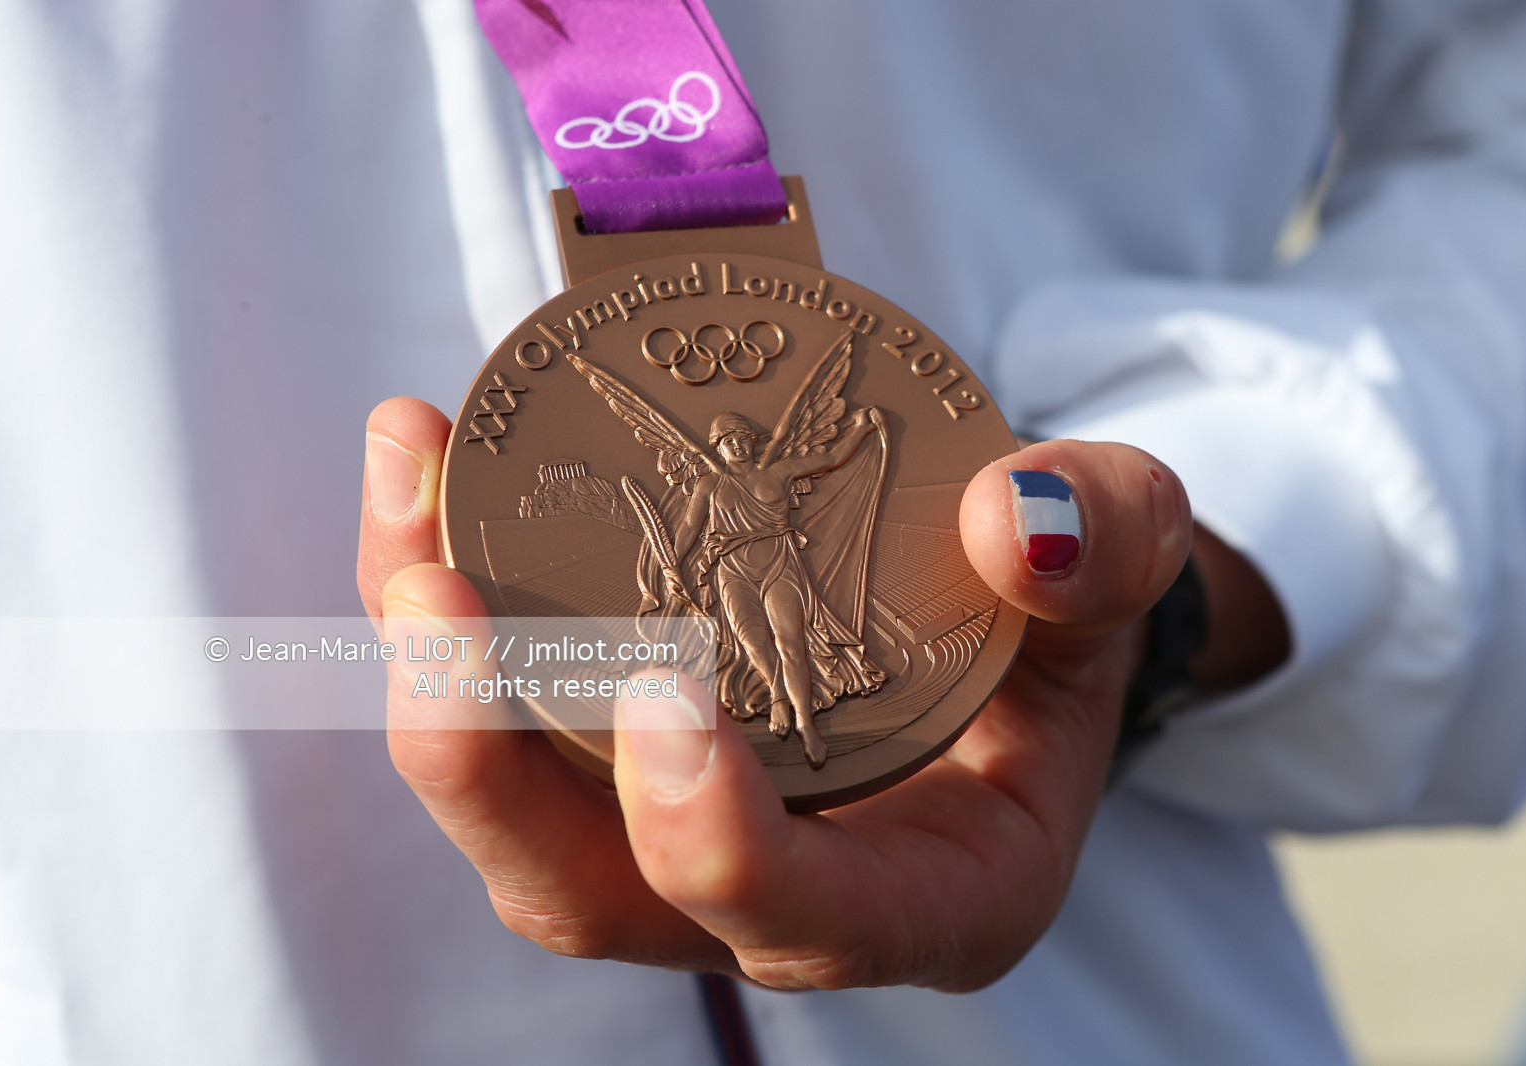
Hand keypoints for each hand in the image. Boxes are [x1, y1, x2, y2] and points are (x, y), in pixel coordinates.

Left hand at [361, 398, 1191, 990]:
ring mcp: (663, 832)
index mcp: (921, 893)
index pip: (804, 918)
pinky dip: (439, 589)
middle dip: (486, 760)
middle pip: (585, 888)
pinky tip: (418, 455)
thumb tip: (1014, 520)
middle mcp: (765, 893)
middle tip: (433, 597)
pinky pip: (491, 698)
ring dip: (430, 660)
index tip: (668, 690)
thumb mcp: (1119, 569)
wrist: (978, 613)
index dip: (720, 837)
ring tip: (405, 483)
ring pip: (505, 799)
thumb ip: (1109, 545)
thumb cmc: (1053, 620)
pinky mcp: (598, 755)